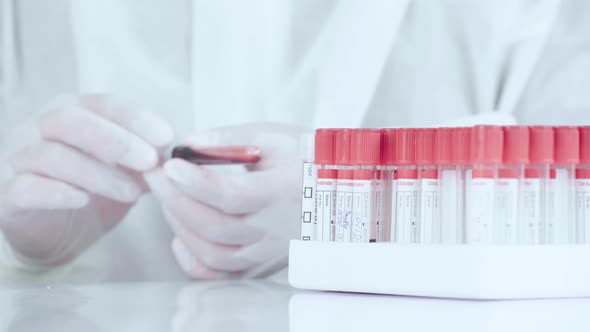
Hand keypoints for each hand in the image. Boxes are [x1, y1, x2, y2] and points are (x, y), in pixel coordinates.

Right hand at [0, 94, 172, 267]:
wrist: (56, 234)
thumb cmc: (94, 192)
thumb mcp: (126, 172)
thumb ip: (146, 159)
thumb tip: (176, 153)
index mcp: (72, 113)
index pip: (102, 104)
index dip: (135, 118)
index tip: (166, 136)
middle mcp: (39, 128)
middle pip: (72, 120)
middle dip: (117, 140)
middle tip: (150, 161)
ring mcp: (18, 159)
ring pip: (52, 155)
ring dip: (99, 173)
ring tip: (134, 193)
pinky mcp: (6, 194)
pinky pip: (26, 187)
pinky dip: (57, 192)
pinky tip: (83, 200)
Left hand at [145, 122, 304, 278]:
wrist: (342, 193)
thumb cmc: (310, 161)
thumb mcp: (276, 137)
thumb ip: (231, 138)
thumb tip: (188, 144)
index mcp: (281, 193)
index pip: (232, 195)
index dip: (196, 182)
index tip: (170, 164)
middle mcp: (274, 230)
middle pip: (214, 226)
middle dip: (174, 199)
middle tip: (155, 175)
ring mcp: (267, 251)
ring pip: (213, 253)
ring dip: (180, 226)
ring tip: (168, 198)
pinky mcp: (262, 262)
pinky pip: (221, 274)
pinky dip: (194, 261)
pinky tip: (180, 238)